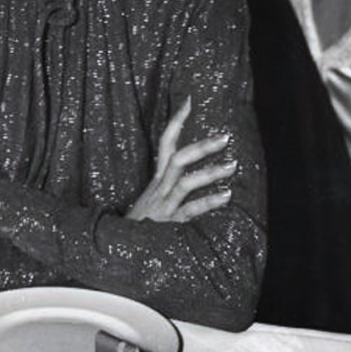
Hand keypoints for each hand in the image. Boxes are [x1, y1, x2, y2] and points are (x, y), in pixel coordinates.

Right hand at [126, 96, 235, 222]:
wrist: (118, 250)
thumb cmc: (142, 225)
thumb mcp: (152, 201)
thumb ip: (169, 187)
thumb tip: (192, 171)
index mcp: (157, 181)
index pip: (165, 144)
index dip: (176, 122)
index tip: (189, 101)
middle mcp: (159, 189)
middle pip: (177, 159)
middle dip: (201, 147)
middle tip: (225, 137)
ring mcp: (163, 206)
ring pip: (184, 183)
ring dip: (209, 172)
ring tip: (232, 166)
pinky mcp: (168, 225)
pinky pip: (189, 211)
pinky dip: (208, 202)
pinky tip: (226, 196)